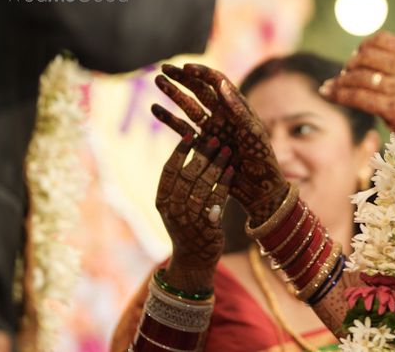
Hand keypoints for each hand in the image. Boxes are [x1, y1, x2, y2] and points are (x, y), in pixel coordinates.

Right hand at [151, 64, 289, 221]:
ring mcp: (210, 129)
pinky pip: (182, 128)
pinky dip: (169, 118)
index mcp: (237, 108)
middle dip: (182, 78)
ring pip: (188, 106)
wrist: (259, 187)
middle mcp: (222, 115)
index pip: (217, 82)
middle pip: (199, 90)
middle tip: (164, 67)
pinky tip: (155, 108)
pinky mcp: (201, 145)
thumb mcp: (253, 133)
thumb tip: (220, 83)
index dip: (202, 73)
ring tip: (157, 81)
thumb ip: (237, 109)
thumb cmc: (262, 159)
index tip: (185, 68)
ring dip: (173, 93)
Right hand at [155, 133, 231, 292]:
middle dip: (202, 154)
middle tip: (214, 138)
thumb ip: (177, 184)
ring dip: (216, 164)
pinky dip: (225, 182)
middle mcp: (173, 209)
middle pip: (188, 174)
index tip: (190, 134)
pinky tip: (232, 169)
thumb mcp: (174, 206)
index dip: (179, 151)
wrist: (193, 259)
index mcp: (162, 201)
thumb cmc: (186, 226)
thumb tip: (189, 151)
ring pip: (204, 184)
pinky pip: (217, 198)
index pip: (168, 170)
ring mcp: (189, 218)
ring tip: (226, 149)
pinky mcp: (207, 225)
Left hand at [321, 32, 394, 181]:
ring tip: (331, 86)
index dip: (363, 47)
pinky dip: (338, 94)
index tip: (356, 58)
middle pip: (367, 56)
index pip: (383, 40)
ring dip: (340, 81)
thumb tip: (369, 66)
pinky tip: (328, 94)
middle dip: (349, 65)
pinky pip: (357, 96)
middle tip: (342, 76)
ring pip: (358, 76)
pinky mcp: (394, 110)